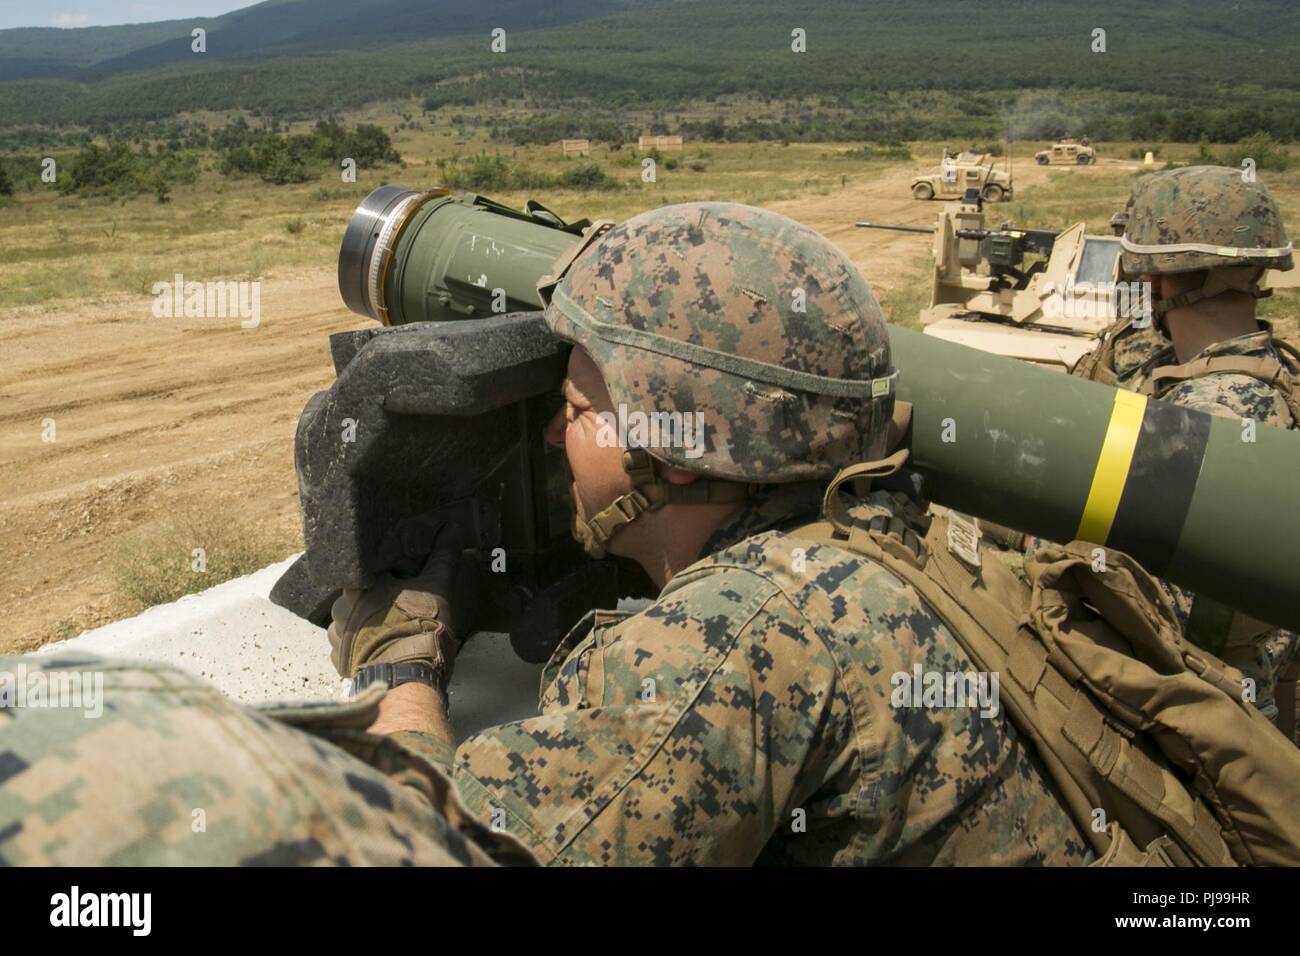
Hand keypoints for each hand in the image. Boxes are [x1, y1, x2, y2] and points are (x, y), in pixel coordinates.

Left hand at [327, 523, 471, 683]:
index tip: (401, 576)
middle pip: (360, 596)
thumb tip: (453, 527)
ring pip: (354, 622)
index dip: (386, 572)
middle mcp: (338, 609)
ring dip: (370, 624)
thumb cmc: (419, 628)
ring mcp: (336, 638)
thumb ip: (443, 555)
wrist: (406, 680)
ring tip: (395, 631)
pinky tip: (386, 649)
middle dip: (378, 600)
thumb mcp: (438, 587)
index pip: (367, 568)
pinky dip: (366, 647)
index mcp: (357, 584)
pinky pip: (351, 647)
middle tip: (402, 606)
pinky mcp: (340, 663)